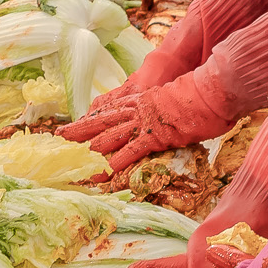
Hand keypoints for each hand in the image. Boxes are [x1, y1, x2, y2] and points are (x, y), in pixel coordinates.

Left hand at [75, 70, 239, 175]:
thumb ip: (165, 109)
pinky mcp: (151, 136)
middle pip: (99, 121)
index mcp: (140, 100)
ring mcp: (141, 123)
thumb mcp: (176, 101)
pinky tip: (100, 176)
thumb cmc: (200, 96)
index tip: (76, 124)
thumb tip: (167, 120)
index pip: (109, 110)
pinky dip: (111, 166)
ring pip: (105, 138)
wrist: (210, 90)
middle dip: (77, 131)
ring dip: (87, 152)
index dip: (90, 118)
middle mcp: (135, 110)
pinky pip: (126, 153)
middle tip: (57, 139)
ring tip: (71, 163)